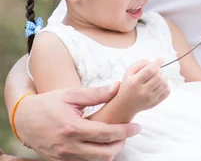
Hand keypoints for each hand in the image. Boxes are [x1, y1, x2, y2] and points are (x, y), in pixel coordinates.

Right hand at [12, 83, 139, 160]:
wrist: (23, 119)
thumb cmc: (48, 104)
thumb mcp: (71, 94)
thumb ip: (96, 94)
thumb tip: (117, 87)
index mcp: (73, 128)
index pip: (106, 134)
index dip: (125, 131)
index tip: (136, 127)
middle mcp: (69, 146)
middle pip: (105, 153)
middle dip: (121, 144)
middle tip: (128, 133)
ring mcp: (64, 157)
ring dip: (110, 152)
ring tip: (116, 139)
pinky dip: (96, 157)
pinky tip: (101, 145)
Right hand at [117, 58, 169, 113]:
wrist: (125, 105)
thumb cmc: (128, 86)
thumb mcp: (128, 73)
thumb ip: (139, 64)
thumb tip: (151, 62)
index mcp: (135, 82)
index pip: (149, 71)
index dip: (157, 63)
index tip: (161, 59)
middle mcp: (142, 91)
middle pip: (158, 77)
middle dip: (159, 70)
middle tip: (156, 70)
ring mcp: (150, 98)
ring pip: (164, 84)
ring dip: (163, 77)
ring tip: (158, 77)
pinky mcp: (155, 103)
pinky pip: (167, 92)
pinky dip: (166, 86)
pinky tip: (160, 84)